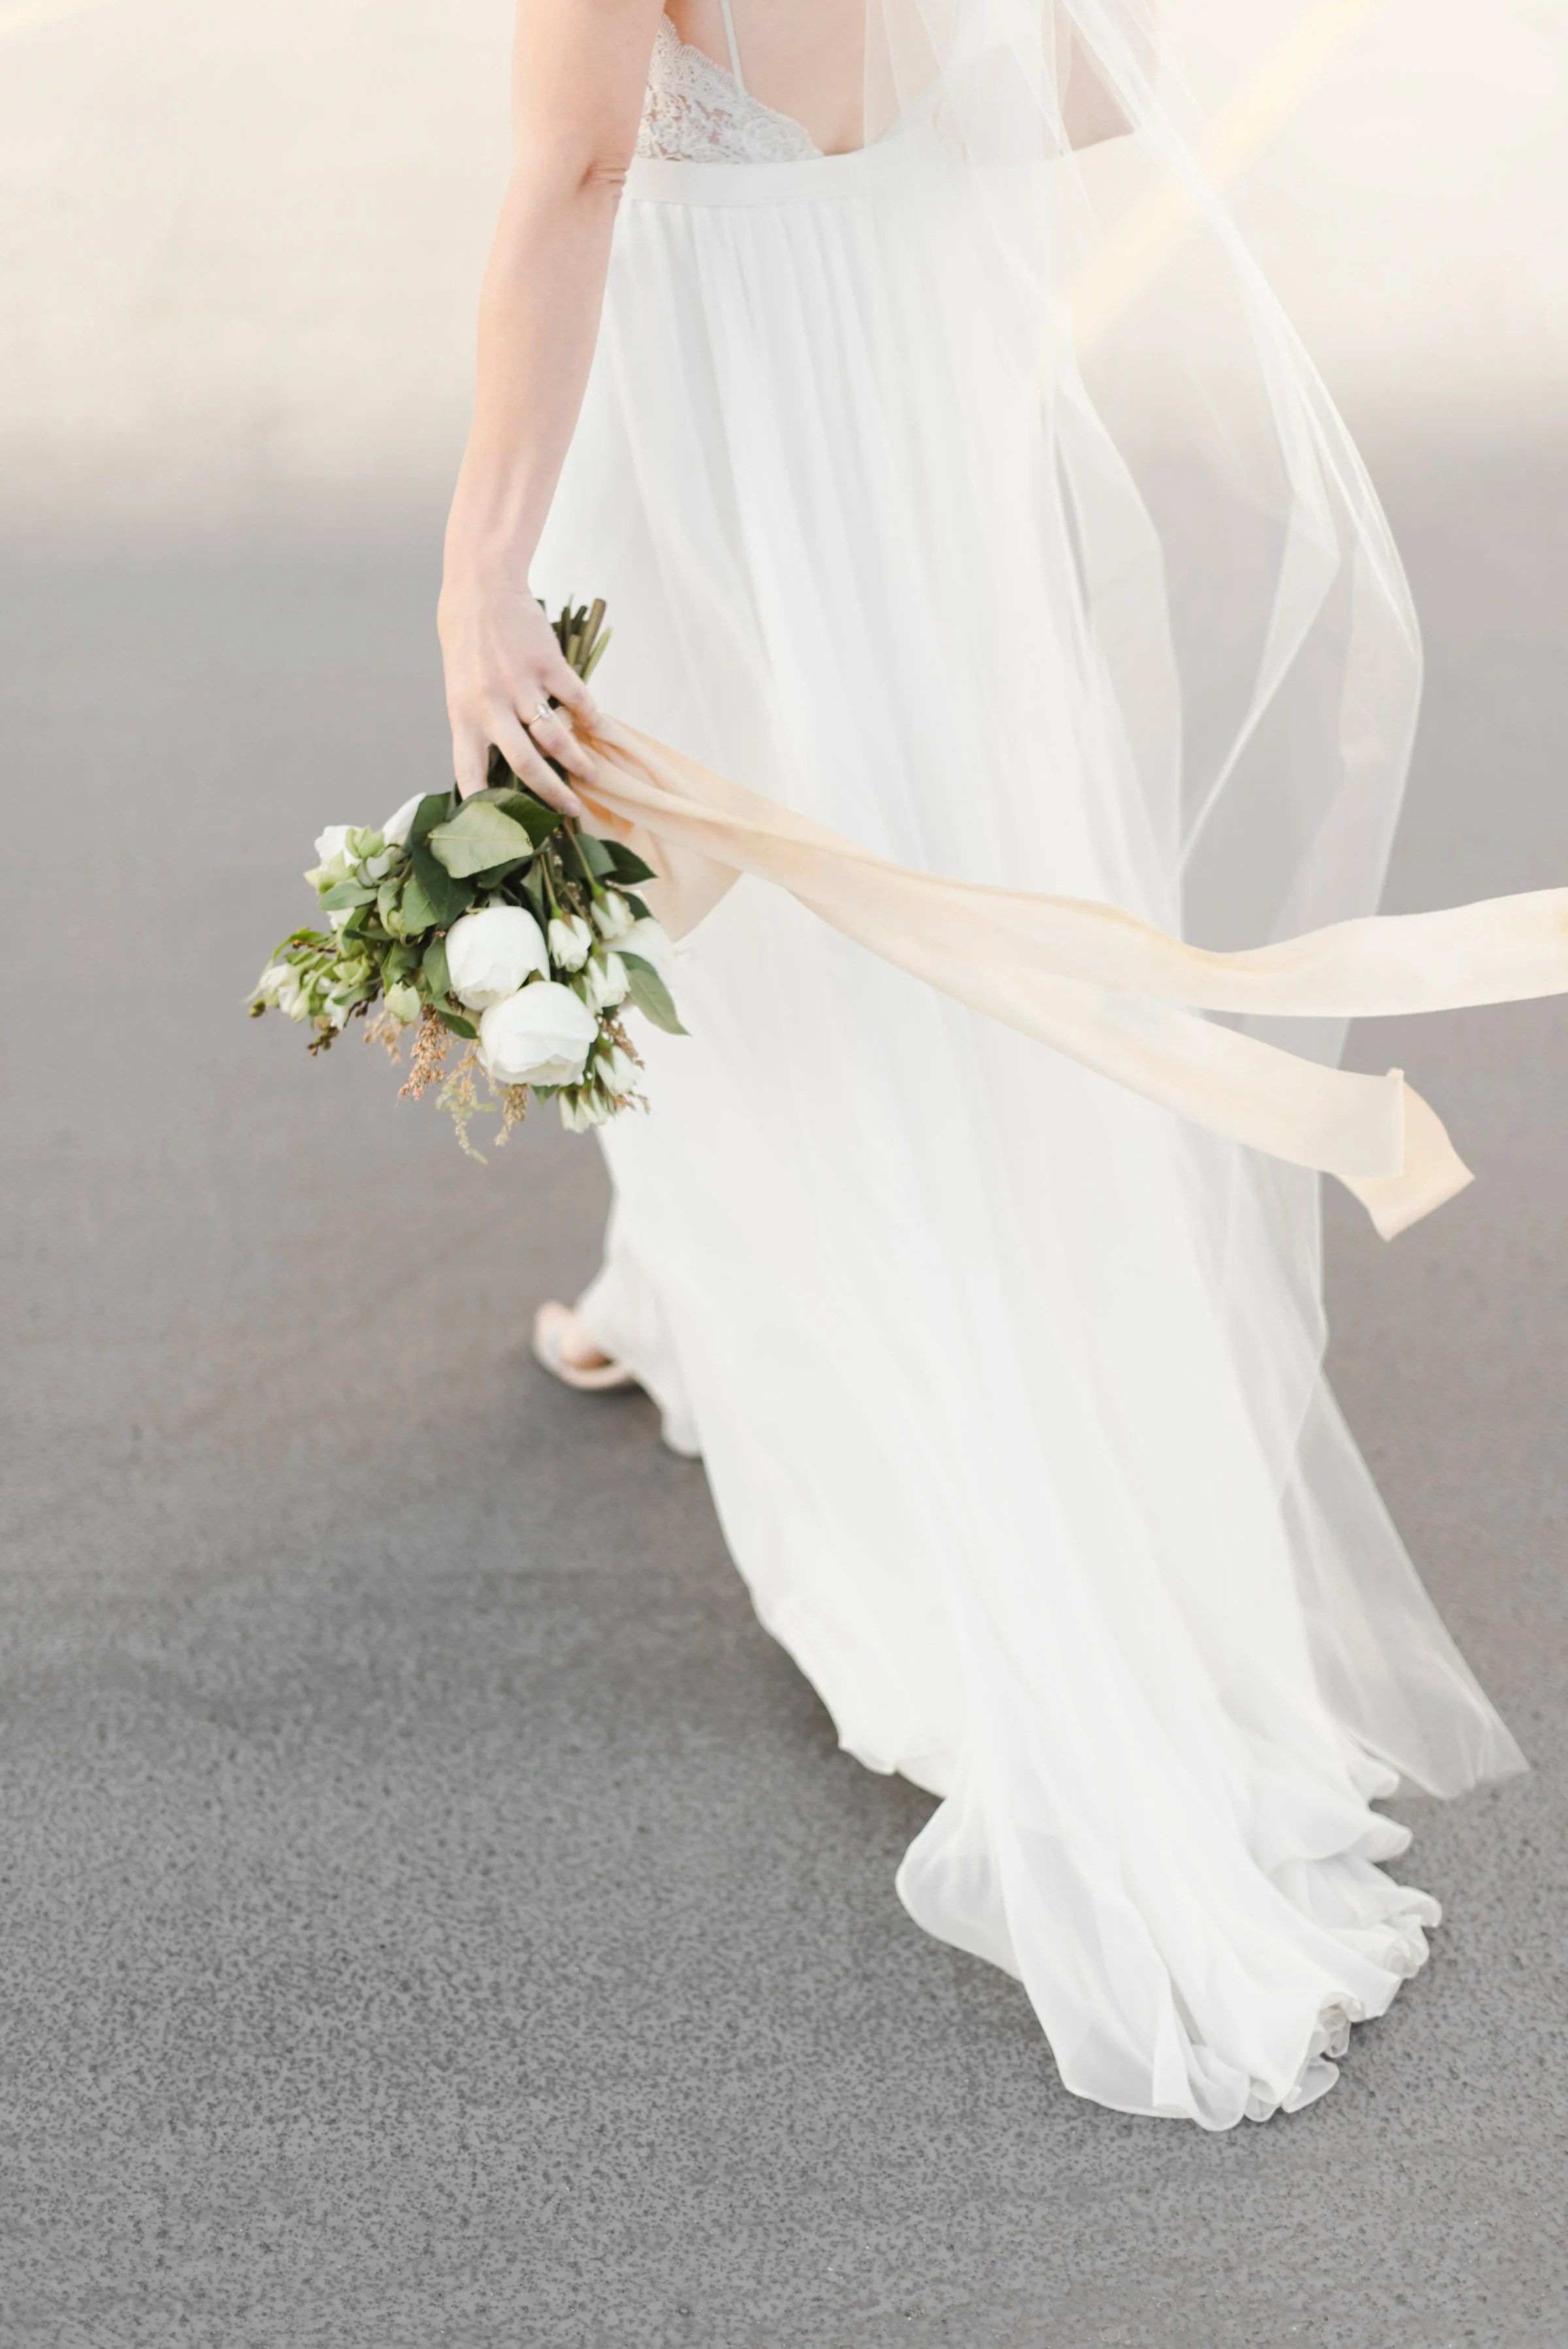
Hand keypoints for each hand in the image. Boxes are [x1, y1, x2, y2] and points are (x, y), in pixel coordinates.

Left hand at [437, 574, 598, 816]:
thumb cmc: (467, 643)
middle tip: (569, 812)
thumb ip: (479, 723)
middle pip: (525, 764)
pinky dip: (590, 716)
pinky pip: (576, 699)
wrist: (481, 590)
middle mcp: (491, 705)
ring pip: (556, 737)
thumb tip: (503, 764)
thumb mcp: (460, 688)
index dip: (482, 803)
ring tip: (591, 774)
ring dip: (578, 761)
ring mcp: (521, 685)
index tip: (498, 829)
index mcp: (464, 715)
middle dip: (551, 793)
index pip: (470, 770)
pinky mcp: (548, 664)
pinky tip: (595, 726)